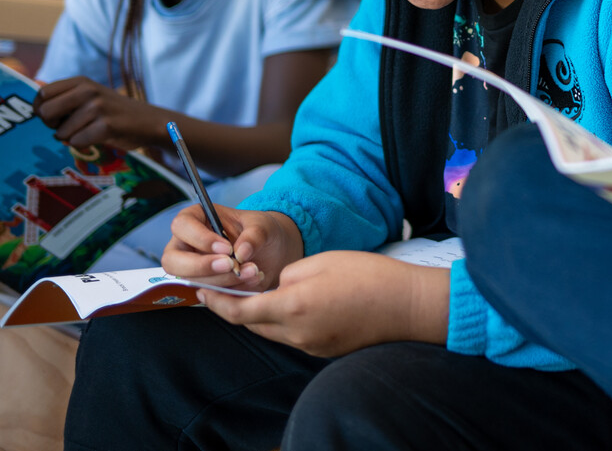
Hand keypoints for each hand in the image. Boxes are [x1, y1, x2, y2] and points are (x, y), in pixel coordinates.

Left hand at [35, 76, 163, 151]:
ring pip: (61, 132)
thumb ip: (65, 97)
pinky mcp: (106, 126)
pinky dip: (83, 145)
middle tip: (66, 127)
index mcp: (81, 81)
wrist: (148, 122)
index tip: (52, 117)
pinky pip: (76, 142)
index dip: (40, 109)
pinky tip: (96, 138)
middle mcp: (88, 90)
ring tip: (88, 131)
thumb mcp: (90, 96)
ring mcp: (97, 107)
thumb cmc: (113, 112)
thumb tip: (33, 106)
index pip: (42, 93)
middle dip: (51, 125)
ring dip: (70, 138)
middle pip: (45, 111)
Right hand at [162, 204, 302, 289]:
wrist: (272, 252)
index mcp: (195, 219)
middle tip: (232, 266)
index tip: (227, 248)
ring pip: (191, 281)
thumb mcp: (263, 225)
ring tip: (252, 271)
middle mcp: (187, 245)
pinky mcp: (204, 286)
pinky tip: (252, 280)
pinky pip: (208, 294)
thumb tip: (241, 253)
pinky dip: (230, 291)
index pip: (182, 225)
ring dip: (222, 281)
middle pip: (172, 261)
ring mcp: (192, 268)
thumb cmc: (260, 231)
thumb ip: (254, 235)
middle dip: (201, 267)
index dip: (200, 238)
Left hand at [200, 250, 449, 356]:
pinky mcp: (325, 350)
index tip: (203, 291)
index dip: (217, 303)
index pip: (240, 312)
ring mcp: (311, 346)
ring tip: (261, 293)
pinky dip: (286, 321)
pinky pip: (295, 336)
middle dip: (237, 308)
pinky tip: (296, 304)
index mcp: (293, 306)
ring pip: (274, 331)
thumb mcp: (321, 261)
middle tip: (226, 288)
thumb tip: (276, 287)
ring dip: (263, 315)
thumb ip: (288, 275)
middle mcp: (297, 333)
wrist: (407, 306)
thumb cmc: (368, 276)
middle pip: (253, 325)